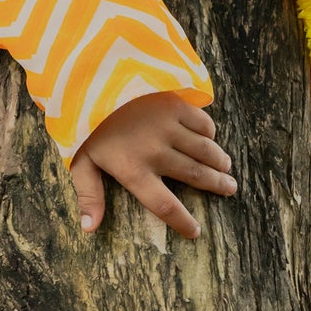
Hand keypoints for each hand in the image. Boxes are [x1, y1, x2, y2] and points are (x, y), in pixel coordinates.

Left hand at [69, 93, 234, 240]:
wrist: (90, 79)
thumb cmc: (85, 123)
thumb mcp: (80, 160)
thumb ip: (89, 195)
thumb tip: (88, 229)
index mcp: (133, 170)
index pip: (164, 206)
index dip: (183, 222)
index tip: (195, 231)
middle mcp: (155, 152)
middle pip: (195, 176)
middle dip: (217, 185)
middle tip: (230, 189)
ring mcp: (167, 126)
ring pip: (204, 150)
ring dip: (219, 161)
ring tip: (226, 168)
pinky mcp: (173, 103)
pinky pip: (201, 122)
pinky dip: (209, 132)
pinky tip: (210, 137)